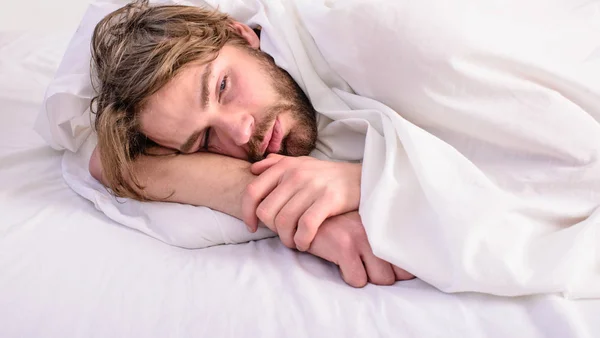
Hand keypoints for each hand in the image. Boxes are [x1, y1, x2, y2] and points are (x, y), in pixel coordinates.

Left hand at [242, 154, 361, 250]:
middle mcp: (295, 175)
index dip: (247, 213)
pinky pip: (305, 226)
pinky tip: (305, 243)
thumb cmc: (330, 175)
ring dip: (287, 239)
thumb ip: (277, 164)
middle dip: (271, 230)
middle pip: (266, 212)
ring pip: (284, 222)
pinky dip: (302, 240)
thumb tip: (253, 169)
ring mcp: (312, 186)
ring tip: (294, 242)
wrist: (365, 178)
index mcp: (285, 167)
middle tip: (282, 235)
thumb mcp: (303, 163)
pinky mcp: (329, 199)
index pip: (252, 192)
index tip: (252, 227)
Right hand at [308, 211, 413, 286]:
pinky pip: (357, 280)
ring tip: (353, 264)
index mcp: (385, 225)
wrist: (307, 213)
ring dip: (367, 277)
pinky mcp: (344, 246)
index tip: (388, 267)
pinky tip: (339, 264)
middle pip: (398, 273)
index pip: (408, 256)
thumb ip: (382, 240)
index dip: (398, 269)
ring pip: (381, 279)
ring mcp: (362, 237)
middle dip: (383, 276)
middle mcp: (378, 229)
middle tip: (366, 266)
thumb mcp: (364, 225)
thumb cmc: (339, 223)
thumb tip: (406, 269)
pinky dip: (348, 277)